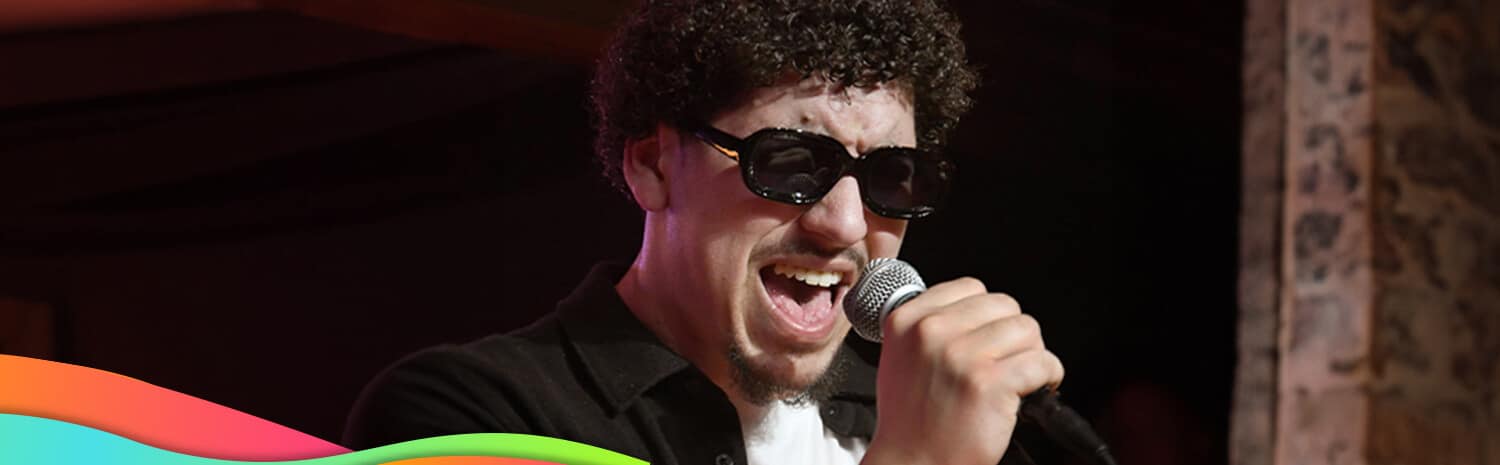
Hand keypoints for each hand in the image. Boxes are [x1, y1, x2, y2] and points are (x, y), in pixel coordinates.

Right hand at [860, 277, 1064, 464]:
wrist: (912, 464)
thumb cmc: (909, 421)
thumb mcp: (901, 358)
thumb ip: (929, 328)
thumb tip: (975, 312)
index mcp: (907, 320)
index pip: (971, 288)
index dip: (988, 315)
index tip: (990, 337)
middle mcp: (931, 332)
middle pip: (1004, 305)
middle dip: (1013, 335)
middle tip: (1008, 361)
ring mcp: (961, 355)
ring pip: (1027, 330)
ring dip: (1032, 354)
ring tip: (1021, 377)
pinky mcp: (990, 383)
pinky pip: (1042, 362)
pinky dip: (1049, 377)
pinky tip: (1035, 391)